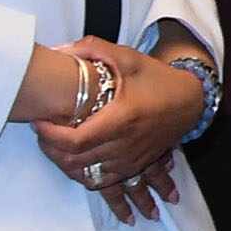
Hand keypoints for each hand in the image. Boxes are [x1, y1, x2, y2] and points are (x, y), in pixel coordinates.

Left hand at [30, 38, 204, 223]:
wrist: (190, 102)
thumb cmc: (158, 80)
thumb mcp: (128, 58)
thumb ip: (93, 49)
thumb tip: (60, 49)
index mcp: (122, 118)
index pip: (77, 140)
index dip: (51, 136)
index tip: (39, 122)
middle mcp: (126, 144)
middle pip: (76, 161)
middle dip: (51, 150)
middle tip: (41, 133)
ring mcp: (130, 159)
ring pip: (86, 175)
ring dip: (64, 163)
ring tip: (53, 146)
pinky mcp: (133, 166)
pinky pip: (102, 181)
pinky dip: (83, 175)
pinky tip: (74, 162)